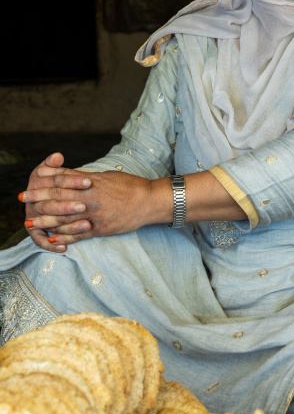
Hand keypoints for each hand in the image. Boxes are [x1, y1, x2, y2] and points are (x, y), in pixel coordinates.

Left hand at [22, 163, 170, 249]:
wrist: (150, 201)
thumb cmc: (130, 186)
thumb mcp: (107, 176)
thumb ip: (87, 177)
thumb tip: (71, 174)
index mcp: (92, 183)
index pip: (62, 180)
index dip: (45, 181)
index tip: (31, 182)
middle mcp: (91, 198)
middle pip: (59, 198)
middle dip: (39, 199)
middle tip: (23, 200)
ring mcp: (96, 214)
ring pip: (66, 218)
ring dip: (46, 221)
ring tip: (31, 223)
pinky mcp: (102, 228)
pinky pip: (80, 234)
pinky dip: (65, 237)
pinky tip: (53, 239)